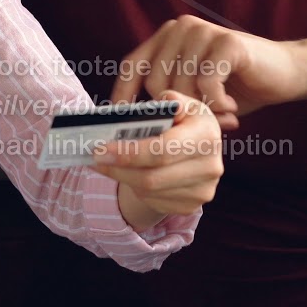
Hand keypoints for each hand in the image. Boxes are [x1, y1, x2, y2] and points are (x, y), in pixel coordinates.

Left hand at [90, 90, 223, 224]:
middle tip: (95, 158)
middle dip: (118, 168)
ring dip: (123, 177)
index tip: (101, 149)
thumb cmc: (182, 122)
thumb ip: (169, 101)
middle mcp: (211, 165)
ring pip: (148, 191)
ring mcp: (202, 190)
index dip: (130, 152)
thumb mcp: (179, 105)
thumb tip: (162, 105)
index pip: (163, 150)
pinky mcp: (191, 206)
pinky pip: (153, 202)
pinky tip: (129, 174)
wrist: (196, 151)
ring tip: (107, 163)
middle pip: (152, 177)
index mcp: (207, 134)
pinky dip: (136, 188)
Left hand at [112, 15, 306, 129]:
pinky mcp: (227, 41)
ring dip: (199, 111)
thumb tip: (129, 128)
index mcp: (167, 37)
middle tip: (199, 127)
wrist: (287, 72)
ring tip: (220, 119)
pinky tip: (231, 109)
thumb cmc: (236, 86)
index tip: (118, 128)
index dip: (122, 97)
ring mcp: (203, 31)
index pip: (131, 66)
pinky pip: (207, 83)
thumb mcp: (194, 91)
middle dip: (173, 113)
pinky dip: (217, 104)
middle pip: (154, 81)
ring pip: (180, 85)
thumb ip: (167, 97)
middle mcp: (181, 28)